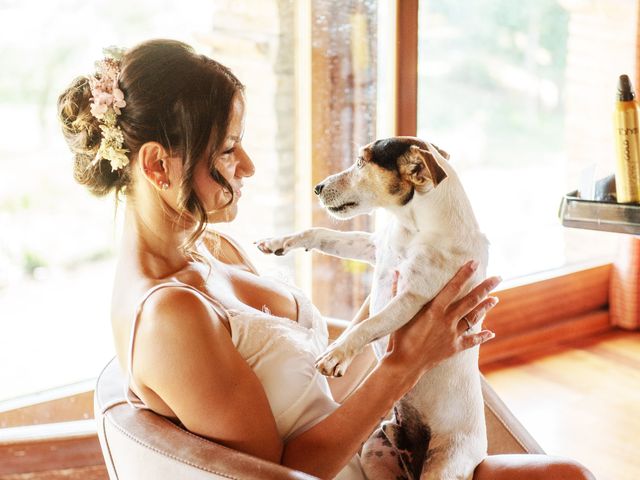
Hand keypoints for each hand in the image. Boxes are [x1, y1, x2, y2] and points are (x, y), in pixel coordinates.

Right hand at [382, 261, 498, 384]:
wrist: (404, 364)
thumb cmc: (399, 337)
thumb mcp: (399, 313)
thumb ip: (398, 291)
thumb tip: (395, 271)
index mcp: (434, 311)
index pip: (452, 288)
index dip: (464, 274)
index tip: (474, 263)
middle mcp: (447, 321)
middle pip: (470, 301)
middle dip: (485, 288)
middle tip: (498, 277)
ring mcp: (452, 335)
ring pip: (474, 318)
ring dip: (485, 308)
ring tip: (495, 298)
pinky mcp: (454, 347)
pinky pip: (471, 341)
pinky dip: (481, 337)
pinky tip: (491, 333)